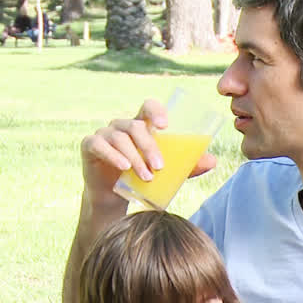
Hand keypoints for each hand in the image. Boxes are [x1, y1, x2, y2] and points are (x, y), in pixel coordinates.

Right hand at [78, 99, 216, 205]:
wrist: (115, 195)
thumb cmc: (142, 176)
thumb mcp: (167, 171)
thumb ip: (187, 165)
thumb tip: (213, 161)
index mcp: (141, 126)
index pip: (148, 107)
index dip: (155, 111)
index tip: (164, 126)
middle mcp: (122, 126)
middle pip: (135, 127)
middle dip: (149, 146)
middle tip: (160, 167)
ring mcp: (104, 134)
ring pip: (120, 138)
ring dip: (134, 157)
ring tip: (146, 176)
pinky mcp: (90, 146)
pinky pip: (99, 145)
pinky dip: (113, 156)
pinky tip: (124, 167)